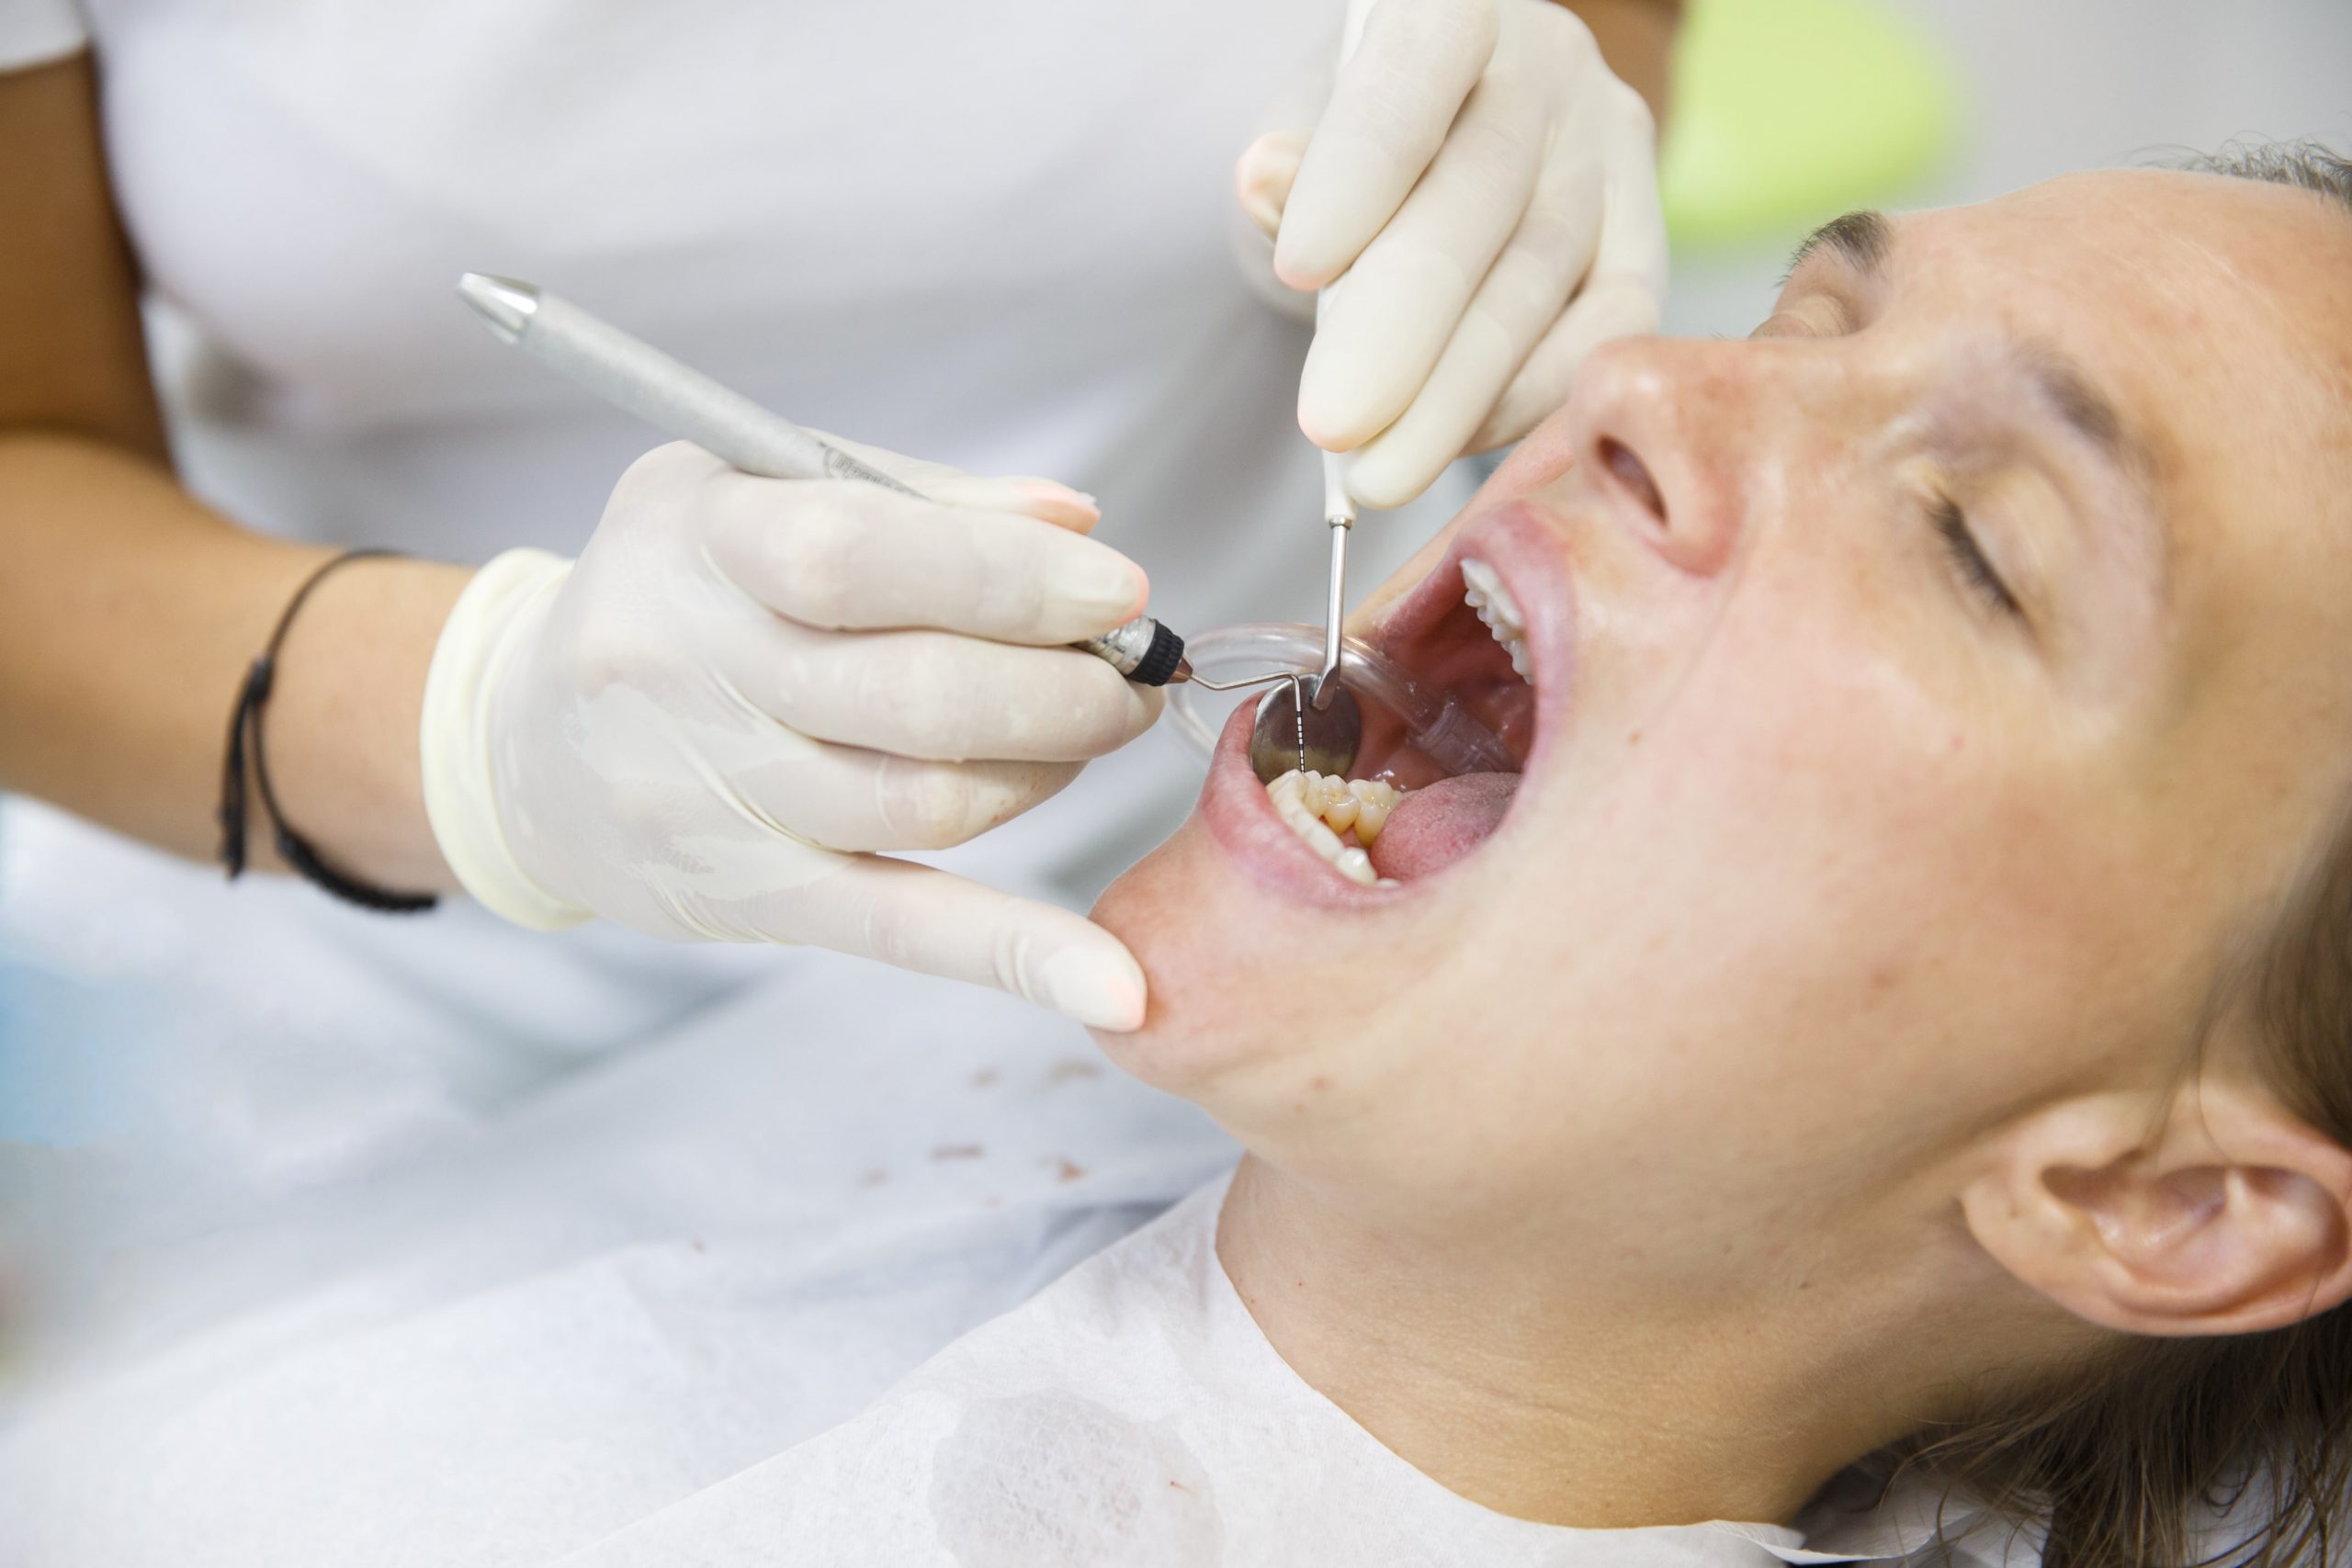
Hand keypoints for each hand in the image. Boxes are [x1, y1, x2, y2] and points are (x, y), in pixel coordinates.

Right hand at [419, 438, 1161, 1029]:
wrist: (526, 738)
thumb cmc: (680, 590)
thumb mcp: (754, 492)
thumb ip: (918, 496)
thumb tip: (1074, 525)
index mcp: (695, 540)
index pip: (859, 556)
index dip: (1008, 577)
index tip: (1118, 589)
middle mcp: (688, 671)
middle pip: (915, 697)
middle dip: (1062, 686)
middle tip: (1129, 670)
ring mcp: (715, 800)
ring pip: (928, 805)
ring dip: (1050, 769)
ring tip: (1089, 729)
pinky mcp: (752, 899)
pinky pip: (902, 931)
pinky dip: (1017, 957)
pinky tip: (1114, 984)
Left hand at [1237, 0, 1668, 507]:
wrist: (1454, 146)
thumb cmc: (1360, 139)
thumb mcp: (1307, 124)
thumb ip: (1293, 161)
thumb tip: (1267, 181)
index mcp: (1451, 11)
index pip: (1412, 76)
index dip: (1363, 168)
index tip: (1299, 267)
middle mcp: (1548, 68)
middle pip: (1480, 199)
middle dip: (1402, 327)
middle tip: (1334, 423)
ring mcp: (1608, 152)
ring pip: (1538, 282)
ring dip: (1454, 395)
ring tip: (1377, 474)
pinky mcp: (1645, 238)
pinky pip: (1601, 332)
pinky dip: (1524, 400)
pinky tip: (1454, 446)